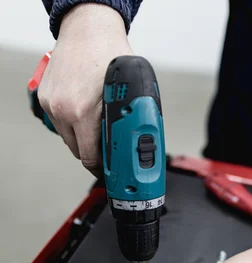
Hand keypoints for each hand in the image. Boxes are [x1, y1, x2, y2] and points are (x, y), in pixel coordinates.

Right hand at [38, 4, 132, 175]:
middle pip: (78, 151)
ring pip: (69, 138)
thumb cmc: (110, 54)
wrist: (87, 29)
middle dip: (95, 152)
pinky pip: (60, 123)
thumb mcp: (129, 92)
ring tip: (97, 124)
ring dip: (83, 137)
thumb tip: (134, 147)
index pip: (90, 158)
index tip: (111, 171)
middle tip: (109, 148)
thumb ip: (127, 122)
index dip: (103, 168)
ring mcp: (51, 104)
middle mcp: (62, 110)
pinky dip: (72, 123)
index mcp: (82, 112)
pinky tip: (85, 111)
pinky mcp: (45, 98)